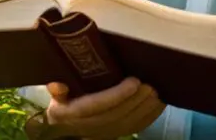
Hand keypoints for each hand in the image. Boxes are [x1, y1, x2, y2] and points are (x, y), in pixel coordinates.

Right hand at [44, 78, 165, 138]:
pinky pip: (136, 128)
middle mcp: (91, 126)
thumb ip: (56, 89)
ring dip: (146, 108)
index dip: (118, 94)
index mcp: (74, 113)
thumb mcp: (55, 95)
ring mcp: (106, 133)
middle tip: (150, 84)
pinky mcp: (117, 134)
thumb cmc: (62, 103)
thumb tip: (57, 85)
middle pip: (118, 114)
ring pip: (129, 123)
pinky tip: (159, 104)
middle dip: (137, 100)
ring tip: (157, 91)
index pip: (98, 105)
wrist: (63, 128)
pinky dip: (150, 117)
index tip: (133, 81)